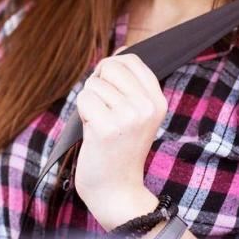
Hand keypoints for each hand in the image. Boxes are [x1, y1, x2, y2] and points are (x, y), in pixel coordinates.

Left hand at [73, 53, 167, 229]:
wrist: (116, 190)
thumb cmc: (119, 150)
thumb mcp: (135, 113)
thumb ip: (129, 83)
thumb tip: (121, 48)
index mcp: (157, 100)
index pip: (131, 59)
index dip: (111, 70)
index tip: (110, 93)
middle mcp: (147, 106)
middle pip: (110, 66)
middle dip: (97, 84)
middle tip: (102, 111)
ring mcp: (129, 116)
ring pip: (93, 84)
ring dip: (88, 103)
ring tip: (99, 125)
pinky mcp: (107, 127)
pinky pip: (83, 99)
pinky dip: (81, 114)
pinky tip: (92, 133)